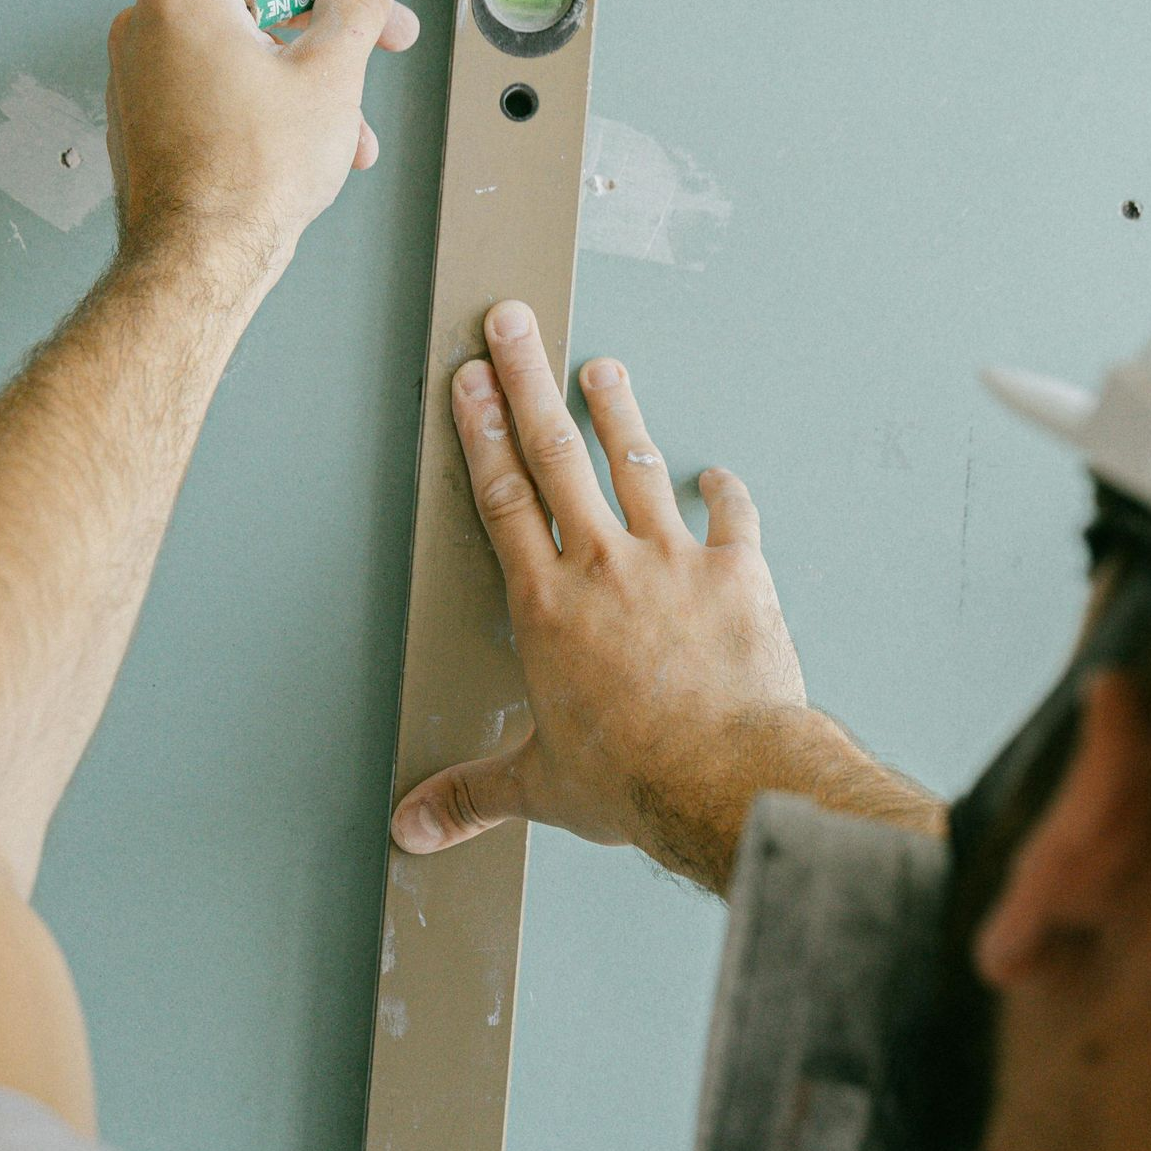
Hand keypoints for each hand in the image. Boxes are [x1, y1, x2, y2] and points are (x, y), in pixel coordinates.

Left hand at [105, 0, 419, 266]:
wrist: (198, 262)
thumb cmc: (249, 179)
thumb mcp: (330, 75)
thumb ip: (355, 5)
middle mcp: (150, 25)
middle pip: (265, 5)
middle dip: (336, 28)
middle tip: (390, 37)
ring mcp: (140, 74)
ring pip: (247, 56)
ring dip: (310, 84)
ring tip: (355, 128)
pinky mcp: (145, 119)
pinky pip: (220, 90)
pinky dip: (269, 106)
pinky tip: (309, 144)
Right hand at [390, 302, 810, 882]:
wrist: (722, 778)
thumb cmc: (633, 780)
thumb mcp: (539, 786)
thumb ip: (473, 793)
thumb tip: (412, 827)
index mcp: (547, 608)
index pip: (503, 501)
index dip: (483, 435)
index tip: (469, 383)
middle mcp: (605, 567)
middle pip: (557, 456)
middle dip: (529, 382)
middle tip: (513, 323)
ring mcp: (674, 562)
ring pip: (639, 467)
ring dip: (620, 413)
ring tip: (603, 367)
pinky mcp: (738, 576)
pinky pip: (731, 519)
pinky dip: (725, 493)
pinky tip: (718, 473)